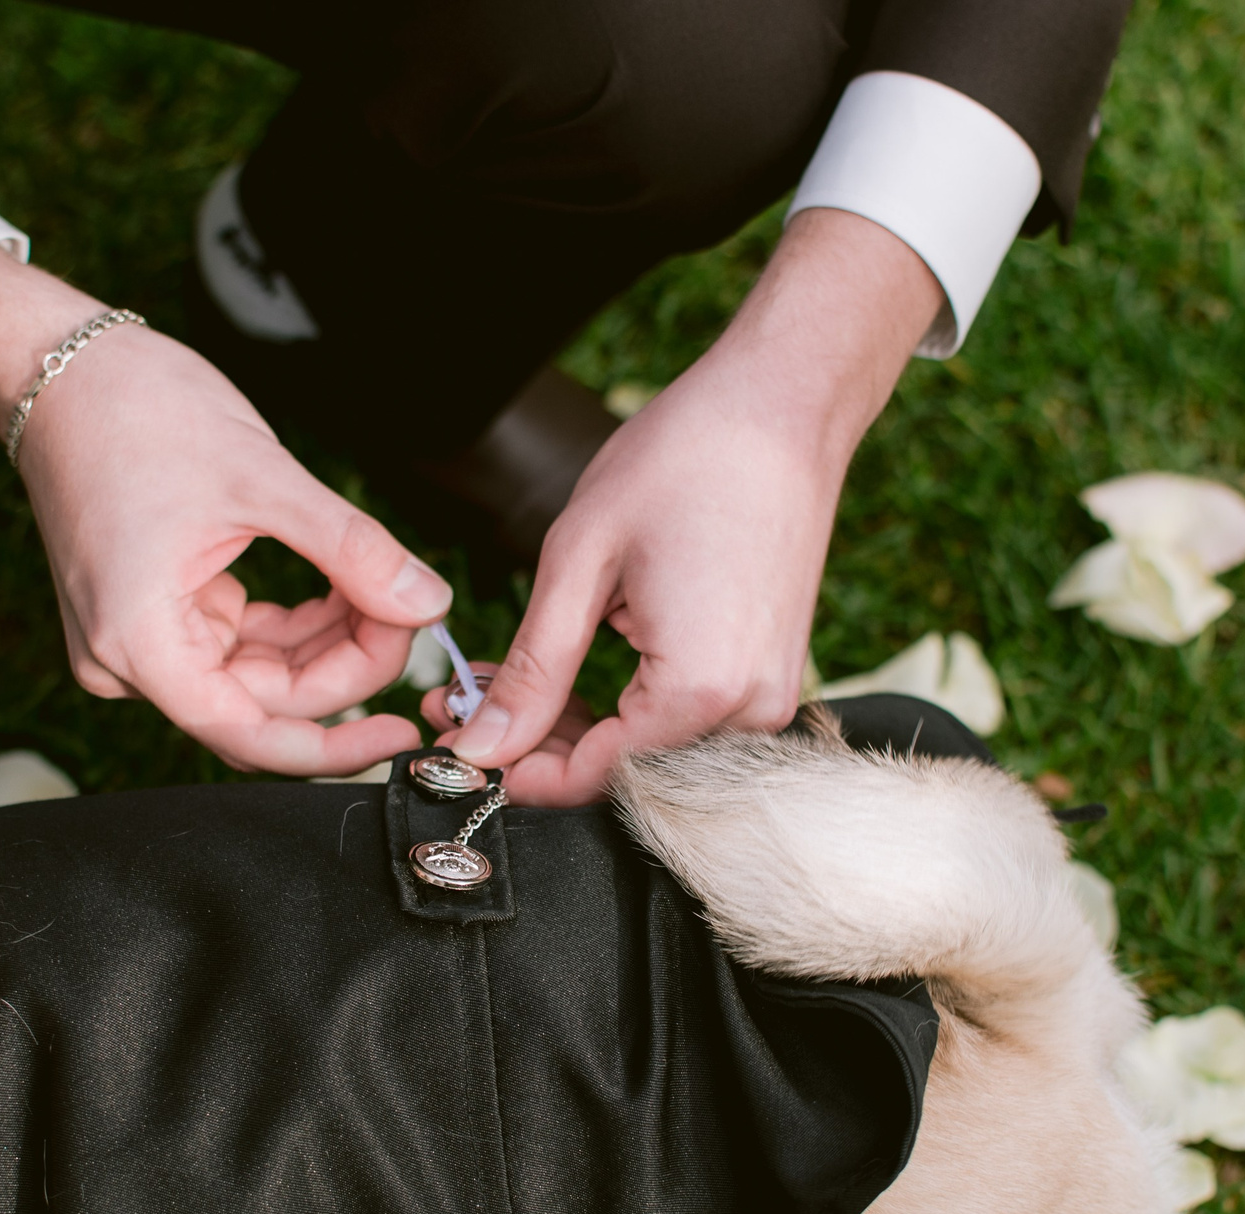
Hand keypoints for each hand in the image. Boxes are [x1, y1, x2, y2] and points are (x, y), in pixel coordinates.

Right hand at [0, 248, 451, 776]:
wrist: (64, 367)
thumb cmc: (139, 412)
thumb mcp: (265, 481)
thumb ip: (352, 552)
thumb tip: (430, 604)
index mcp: (138, 644)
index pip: (247, 733)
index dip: (332, 747)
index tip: (402, 732)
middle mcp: (127, 661)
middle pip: (262, 703)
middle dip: (345, 666)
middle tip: (412, 614)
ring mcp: (139, 641)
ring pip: (258, 677)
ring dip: (327, 644)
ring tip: (386, 594)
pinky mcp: (156, 615)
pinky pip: (241, 643)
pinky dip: (297, 625)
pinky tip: (346, 592)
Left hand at [447, 208, 946, 804]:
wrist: (783, 404)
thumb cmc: (685, 461)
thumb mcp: (580, 564)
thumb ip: (534, 670)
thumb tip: (485, 748)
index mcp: (700, 689)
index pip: (596, 778)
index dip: (520, 774)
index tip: (461, 746)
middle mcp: (749, 710)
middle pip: (623, 769)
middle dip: (538, 744)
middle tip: (463, 705)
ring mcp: (769, 693)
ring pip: (650, 746)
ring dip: (575, 723)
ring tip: (503, 678)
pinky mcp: (771, 672)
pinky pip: (685, 714)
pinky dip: (622, 701)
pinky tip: (568, 666)